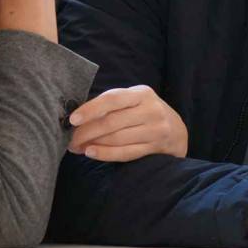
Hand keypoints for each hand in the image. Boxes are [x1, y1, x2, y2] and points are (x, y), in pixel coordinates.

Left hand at [67, 85, 187, 161]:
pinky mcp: (155, 148)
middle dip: (87, 132)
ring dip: (93, 144)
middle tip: (71, 139)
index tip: (73, 119)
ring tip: (77, 147)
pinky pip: (126, 153)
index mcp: (142, 93)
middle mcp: (151, 110)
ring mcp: (155, 130)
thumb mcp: (134, 101)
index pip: (113, 99)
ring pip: (117, 139)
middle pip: (112, 122)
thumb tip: (77, 119)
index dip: (91, 109)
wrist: (176, 131)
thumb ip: (111, 105)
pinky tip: (91, 153)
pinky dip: (106, 154)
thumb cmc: (145, 113)